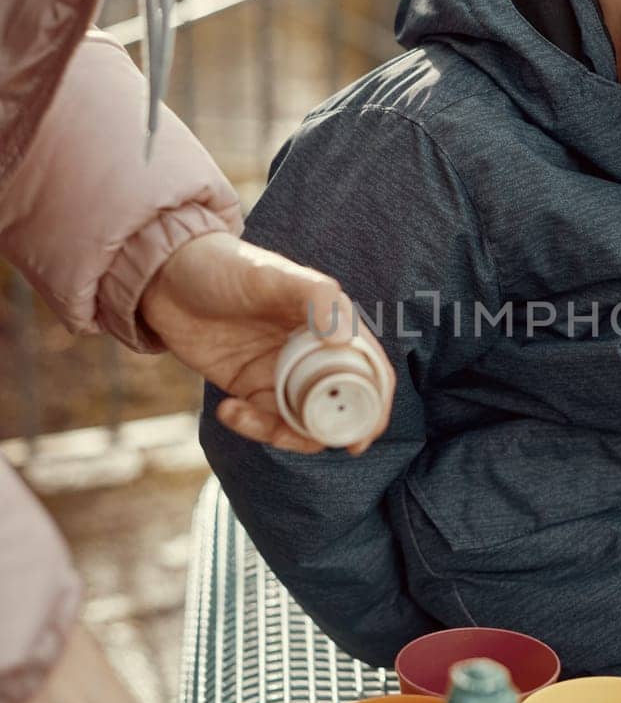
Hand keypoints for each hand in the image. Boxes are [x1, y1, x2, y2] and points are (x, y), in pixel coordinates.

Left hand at [139, 232, 395, 453]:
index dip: (374, 405)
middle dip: (325, 432)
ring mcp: (281, 373)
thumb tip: (346, 338)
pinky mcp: (250, 388)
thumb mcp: (270, 275)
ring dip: (281, 434)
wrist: (164, 277)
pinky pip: (263, 421)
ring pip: (301, 422)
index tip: (361, 436)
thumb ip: (314, 298)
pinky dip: (250, 426)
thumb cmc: (223, 265)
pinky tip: (226, 409)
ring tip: (246, 417)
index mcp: (331, 323)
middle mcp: (313, 352)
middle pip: (338, 405)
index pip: (369, 369)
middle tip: (296, 438)